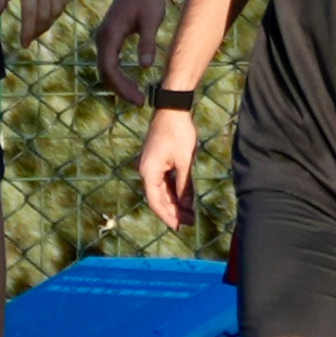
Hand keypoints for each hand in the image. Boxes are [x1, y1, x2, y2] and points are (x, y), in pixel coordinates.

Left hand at [0, 0, 68, 43]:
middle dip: (36, 30)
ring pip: (57, 7)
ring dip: (47, 23)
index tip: (22, 43)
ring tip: (36, 31)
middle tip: (27, 40)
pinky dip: (57, 10)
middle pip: (45, 13)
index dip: (27, 30)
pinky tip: (47, 16)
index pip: (30, 10)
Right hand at [96, 0, 171, 102]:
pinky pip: (109, 62)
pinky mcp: (109, 38)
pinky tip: (132, 84)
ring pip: (105, 69)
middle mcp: (102, 37)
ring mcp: (104, 38)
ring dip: (119, 85)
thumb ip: (147, 42)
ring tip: (138, 97)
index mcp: (110, 34)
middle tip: (140, 102)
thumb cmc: (148, 0)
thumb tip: (145, 66)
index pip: (109, 68)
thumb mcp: (151, 20)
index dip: (122, 87)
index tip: (138, 99)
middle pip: (104, 72)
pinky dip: (118, 76)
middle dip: (120, 89)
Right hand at [138, 109, 197, 229]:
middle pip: (159, 197)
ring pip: (162, 189)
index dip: (168, 216)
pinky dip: (174, 189)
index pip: (156, 202)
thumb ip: (184, 184)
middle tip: (189, 223)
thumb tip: (186, 205)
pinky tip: (185, 198)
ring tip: (189, 214)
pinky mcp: (158, 160)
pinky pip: (165, 180)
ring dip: (175, 201)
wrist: (173, 109)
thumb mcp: (185, 162)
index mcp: (149, 172)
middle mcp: (146, 170)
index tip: (179, 227)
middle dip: (174, 211)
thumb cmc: (178, 133)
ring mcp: (151, 165)